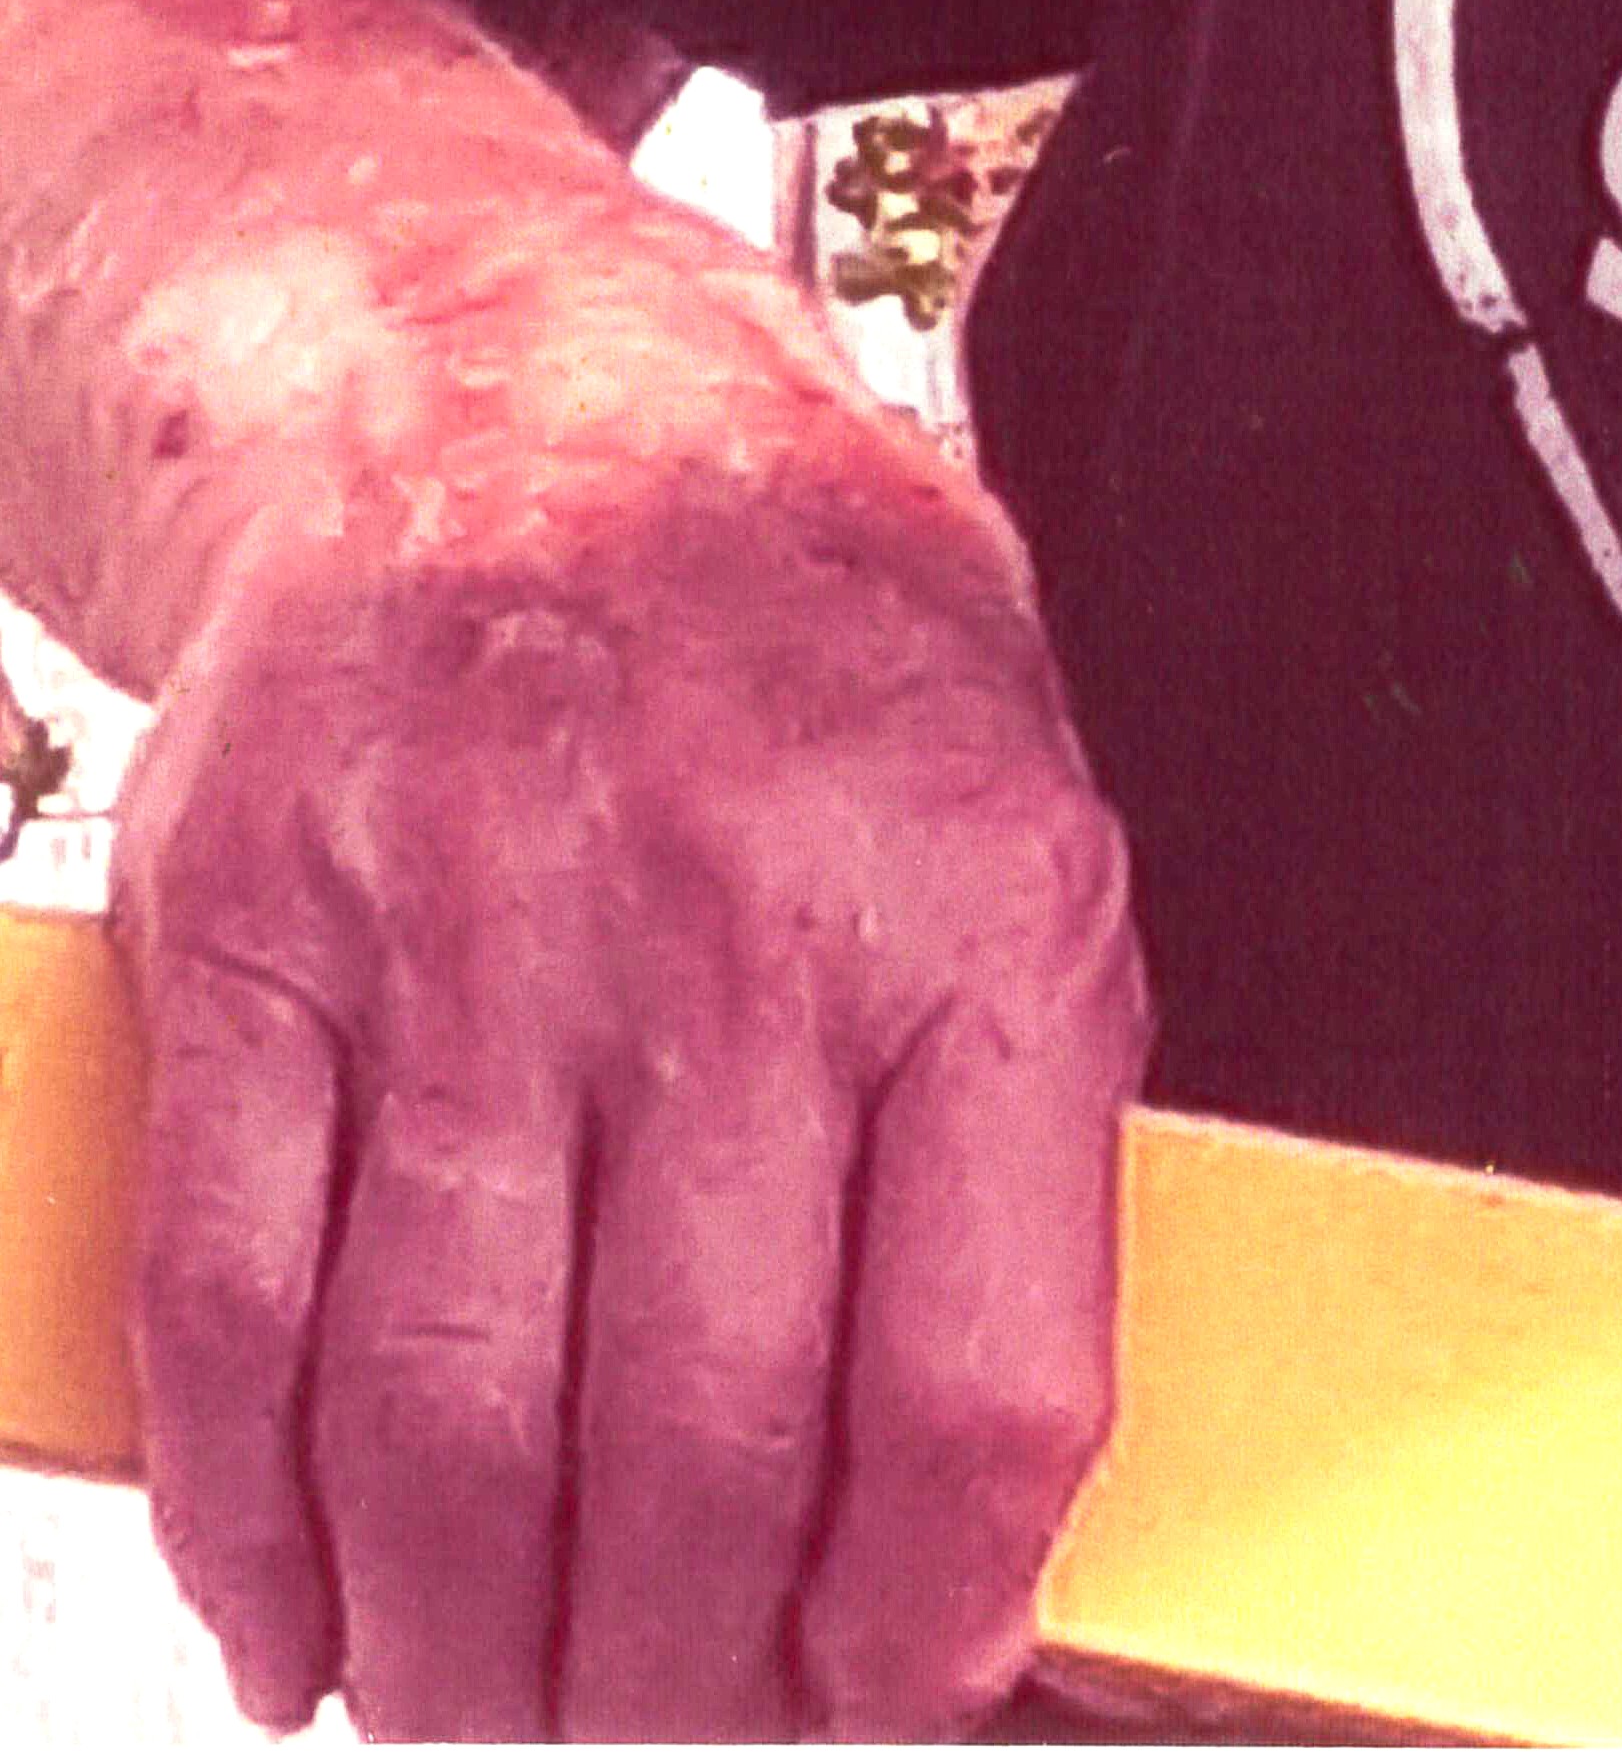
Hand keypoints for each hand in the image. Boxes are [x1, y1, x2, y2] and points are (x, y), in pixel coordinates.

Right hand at [112, 384, 1146, 1743]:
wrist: (482, 372)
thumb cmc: (782, 599)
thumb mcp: (1012, 779)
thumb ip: (1018, 1105)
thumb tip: (995, 1472)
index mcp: (973, 885)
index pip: (977, 1372)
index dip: (930, 1620)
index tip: (893, 1704)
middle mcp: (728, 906)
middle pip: (700, 1442)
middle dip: (678, 1687)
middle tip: (666, 1752)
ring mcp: (468, 918)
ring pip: (455, 1420)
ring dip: (463, 1650)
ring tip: (487, 1723)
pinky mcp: (252, 931)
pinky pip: (236, 1309)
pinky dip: (253, 1524)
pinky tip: (299, 1626)